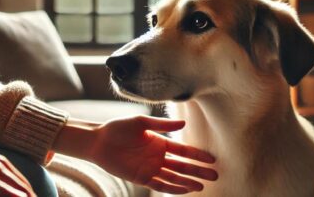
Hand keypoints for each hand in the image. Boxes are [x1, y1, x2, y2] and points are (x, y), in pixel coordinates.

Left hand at [91, 116, 216, 193]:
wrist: (99, 141)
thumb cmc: (118, 128)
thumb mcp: (141, 122)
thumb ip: (161, 125)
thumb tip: (184, 124)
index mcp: (159, 142)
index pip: (183, 150)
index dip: (197, 154)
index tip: (212, 158)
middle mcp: (157, 156)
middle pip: (182, 165)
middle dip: (198, 170)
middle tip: (215, 174)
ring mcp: (150, 168)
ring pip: (174, 177)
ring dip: (188, 181)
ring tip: (203, 186)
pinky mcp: (142, 178)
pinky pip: (160, 185)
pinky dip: (173, 188)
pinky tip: (186, 190)